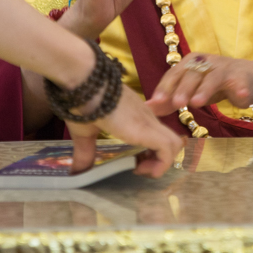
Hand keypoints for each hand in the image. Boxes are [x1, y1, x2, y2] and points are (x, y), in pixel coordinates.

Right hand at [67, 84, 183, 177]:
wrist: (85, 82)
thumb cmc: (84, 102)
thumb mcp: (85, 132)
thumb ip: (85, 151)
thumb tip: (77, 171)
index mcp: (136, 117)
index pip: (156, 136)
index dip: (150, 154)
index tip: (132, 163)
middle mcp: (147, 119)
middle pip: (170, 142)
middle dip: (158, 161)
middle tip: (137, 167)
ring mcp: (149, 122)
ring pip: (174, 145)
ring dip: (161, 164)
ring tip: (139, 168)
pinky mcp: (148, 129)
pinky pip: (168, 149)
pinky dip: (161, 164)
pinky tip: (140, 169)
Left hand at [145, 53, 252, 113]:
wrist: (247, 79)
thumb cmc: (213, 85)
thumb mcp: (190, 92)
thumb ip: (170, 100)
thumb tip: (148, 109)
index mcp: (191, 63)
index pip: (174, 73)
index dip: (165, 87)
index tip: (156, 101)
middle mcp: (206, 63)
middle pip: (192, 74)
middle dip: (183, 88)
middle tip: (176, 103)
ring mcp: (225, 69)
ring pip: (213, 77)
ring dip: (205, 89)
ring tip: (197, 103)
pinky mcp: (242, 79)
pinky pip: (241, 84)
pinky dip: (240, 90)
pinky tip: (239, 97)